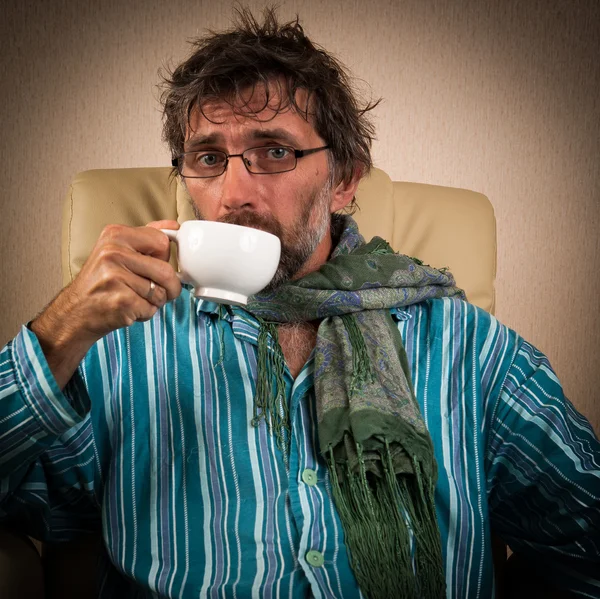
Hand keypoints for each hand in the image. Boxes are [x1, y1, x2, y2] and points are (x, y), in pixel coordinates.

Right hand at [30, 220, 181, 388]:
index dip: (164, 259)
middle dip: (169, 286)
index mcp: (115, 234)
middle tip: (158, 291)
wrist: (74, 312)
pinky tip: (128, 309)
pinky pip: (151, 308)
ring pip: (161, 292)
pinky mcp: (121, 300)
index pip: (162, 242)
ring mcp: (115, 277)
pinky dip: (145, 313)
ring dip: (154, 302)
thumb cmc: (100, 282)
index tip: (154, 266)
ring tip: (134, 298)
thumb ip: (145, 237)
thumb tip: (173, 226)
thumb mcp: (117, 250)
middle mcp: (113, 252)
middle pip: (166, 270)